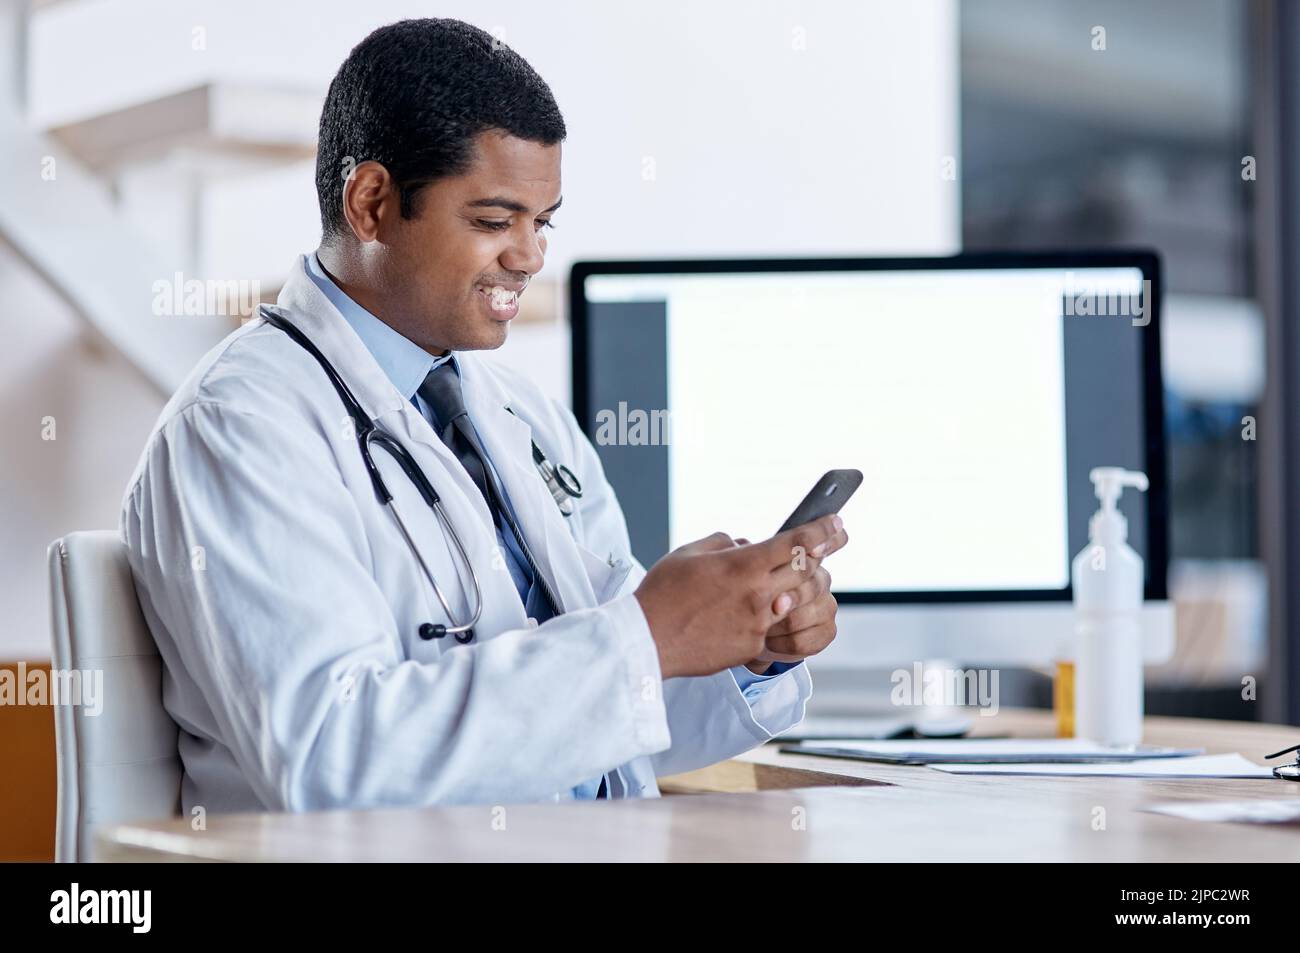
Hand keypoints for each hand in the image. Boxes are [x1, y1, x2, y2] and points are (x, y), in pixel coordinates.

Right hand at [634, 515, 843, 678]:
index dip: (822, 531)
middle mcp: (757, 596)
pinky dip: (770, 616)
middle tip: (827, 546)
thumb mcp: (689, 553)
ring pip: (795, 602)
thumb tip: (744, 545)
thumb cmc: (662, 593)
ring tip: (789, 579)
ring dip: (798, 588)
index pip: (796, 543)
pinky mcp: (751, 649)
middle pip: (807, 572)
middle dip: (820, 557)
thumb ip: (723, 543)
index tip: (837, 522)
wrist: (646, 640)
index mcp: (743, 566)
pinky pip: (773, 628)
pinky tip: (754, 612)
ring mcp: (757, 625)